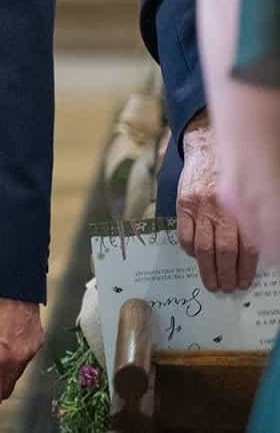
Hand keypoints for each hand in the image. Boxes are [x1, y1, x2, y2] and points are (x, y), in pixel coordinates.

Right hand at [178, 116, 258, 291]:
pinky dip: (189, 249)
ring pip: (203, 247)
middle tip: (227, 288)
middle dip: (226, 274)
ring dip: (207, 269)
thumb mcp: (246, 195)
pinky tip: (195, 257)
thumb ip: (248, 220)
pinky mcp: (183, 204)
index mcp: (241, 208)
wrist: (207, 147)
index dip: (245, 269)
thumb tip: (253, 252)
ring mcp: (200, 207)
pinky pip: (184, 234)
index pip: (246, 247)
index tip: (244, 282)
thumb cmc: (231, 174)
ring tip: (212, 283)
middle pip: (224, 250)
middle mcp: (222, 208)